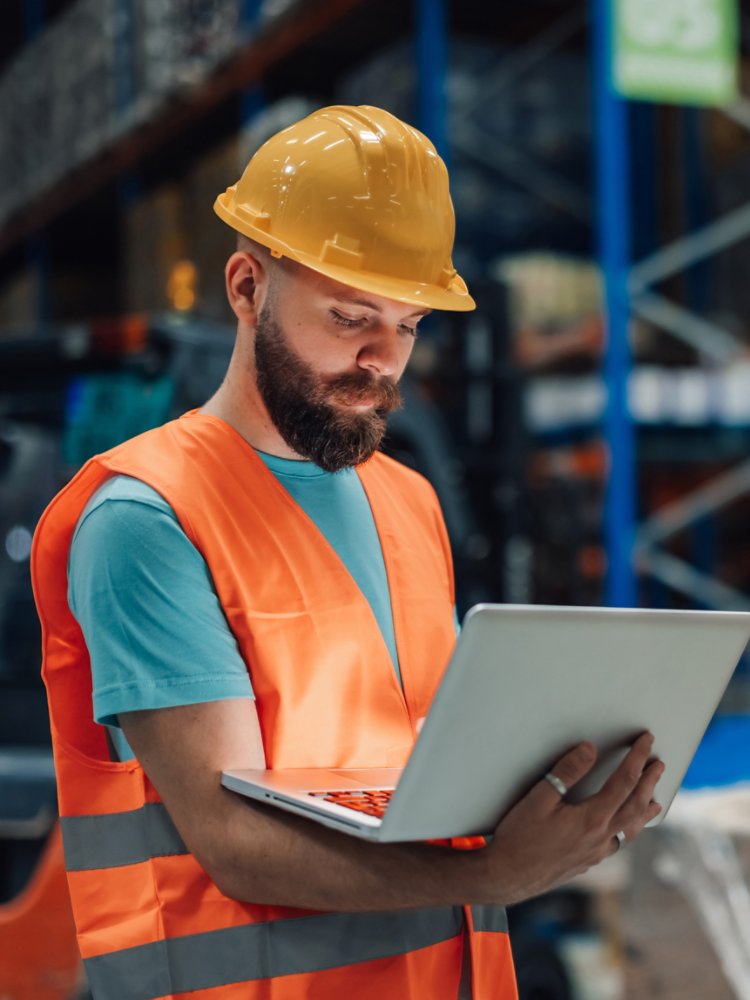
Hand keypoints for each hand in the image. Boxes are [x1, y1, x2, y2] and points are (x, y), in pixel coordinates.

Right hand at [476, 732, 662, 905]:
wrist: (508, 876)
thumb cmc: (520, 837)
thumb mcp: (539, 798)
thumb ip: (566, 772)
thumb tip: (589, 749)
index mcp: (592, 819)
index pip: (624, 782)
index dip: (636, 758)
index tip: (646, 741)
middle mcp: (601, 838)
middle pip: (635, 805)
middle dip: (649, 782)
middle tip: (659, 765)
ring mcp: (596, 853)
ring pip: (630, 830)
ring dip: (644, 811)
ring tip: (656, 801)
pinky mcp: (587, 862)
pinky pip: (618, 843)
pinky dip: (628, 830)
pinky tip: (624, 830)